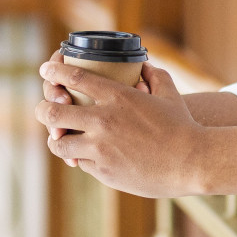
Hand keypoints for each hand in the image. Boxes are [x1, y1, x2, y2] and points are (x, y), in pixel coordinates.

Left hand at [35, 59, 200, 197]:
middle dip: (44, 109)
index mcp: (117, 96)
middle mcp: (104, 120)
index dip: (54, 71)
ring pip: (59, 143)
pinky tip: (83, 154)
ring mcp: (101, 148)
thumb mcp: (169, 92)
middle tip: (45, 108)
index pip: (74, 78)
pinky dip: (79, 157)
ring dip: (56, 138)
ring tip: (58, 136)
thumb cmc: (182, 127)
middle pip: (54, 112)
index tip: (45, 70)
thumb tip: (143, 66)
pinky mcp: (103, 171)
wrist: (191, 162)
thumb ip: (153, 75)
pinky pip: (79, 162)